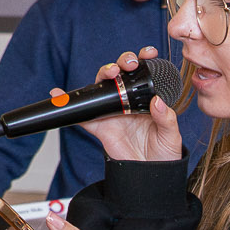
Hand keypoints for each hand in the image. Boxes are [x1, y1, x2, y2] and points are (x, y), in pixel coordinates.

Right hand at [73, 46, 184, 164]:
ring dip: (104, 74)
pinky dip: (70, 104)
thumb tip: (156, 102)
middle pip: (121, 74)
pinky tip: (58, 93)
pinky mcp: (99, 126)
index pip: (144, 73)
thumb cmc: (163, 153)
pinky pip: (82, 114)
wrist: (150, 175)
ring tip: (110, 73)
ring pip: (103, 87)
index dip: (144, 59)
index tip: (149, 54)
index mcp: (147, 99)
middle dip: (123, 62)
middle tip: (128, 65)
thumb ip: (165, 118)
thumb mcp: (171, 135)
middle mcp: (128, 101)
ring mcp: (113, 112)